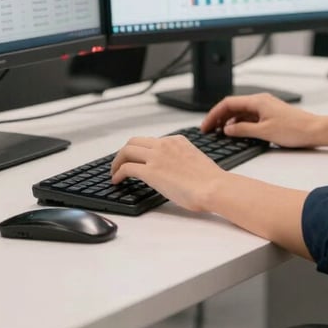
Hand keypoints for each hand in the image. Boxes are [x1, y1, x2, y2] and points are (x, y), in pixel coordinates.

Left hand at [109, 135, 223, 211]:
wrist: (213, 186)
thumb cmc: (210, 180)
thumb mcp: (195, 160)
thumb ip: (182, 159)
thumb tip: (176, 170)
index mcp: (177, 141)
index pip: (151, 141)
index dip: (140, 151)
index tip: (136, 159)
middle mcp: (165, 144)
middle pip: (134, 141)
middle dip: (124, 152)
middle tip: (120, 163)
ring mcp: (156, 156)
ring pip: (127, 151)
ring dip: (117, 161)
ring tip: (114, 172)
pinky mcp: (150, 171)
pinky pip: (126, 168)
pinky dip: (118, 173)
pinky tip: (117, 181)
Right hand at [201, 93, 322, 148]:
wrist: (315, 131)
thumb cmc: (294, 129)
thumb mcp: (264, 132)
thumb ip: (243, 130)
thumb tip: (228, 129)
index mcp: (257, 101)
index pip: (228, 103)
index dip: (214, 114)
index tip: (206, 125)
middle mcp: (260, 101)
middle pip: (233, 106)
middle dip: (219, 117)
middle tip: (209, 130)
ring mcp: (265, 108)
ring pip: (241, 112)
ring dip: (229, 122)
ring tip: (219, 133)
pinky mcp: (270, 115)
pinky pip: (250, 117)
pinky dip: (240, 124)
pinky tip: (237, 134)